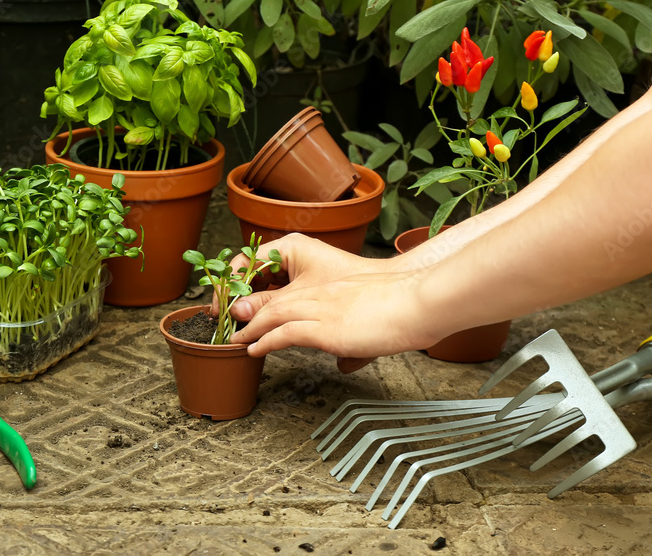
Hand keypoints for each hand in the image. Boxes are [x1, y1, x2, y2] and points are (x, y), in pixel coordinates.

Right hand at [211, 233, 376, 318]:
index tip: (220, 308)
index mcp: (289, 247)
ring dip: (253, 310)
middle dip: (238, 300)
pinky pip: (282, 299)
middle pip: (254, 277)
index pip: (245, 261)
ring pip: (267, 290)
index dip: (229, 285)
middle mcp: (294, 255)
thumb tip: (239, 311)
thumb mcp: (303, 297)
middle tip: (224, 322)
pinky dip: (271, 314)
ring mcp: (303, 271)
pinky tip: (263, 332)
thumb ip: (268, 303)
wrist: (398, 300)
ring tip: (241, 331)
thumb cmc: (356, 288)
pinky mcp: (313, 290)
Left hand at [229, 268, 444, 367]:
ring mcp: (321, 308)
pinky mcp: (324, 327)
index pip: (289, 293)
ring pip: (272, 314)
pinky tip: (253, 349)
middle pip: (273, 300)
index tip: (254, 317)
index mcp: (331, 287)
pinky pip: (283, 332)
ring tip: (235, 340)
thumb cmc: (406, 310)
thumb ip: (353, 341)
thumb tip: (344, 364)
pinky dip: (264, 340)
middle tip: (233, 326)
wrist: (419, 302)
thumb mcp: (373, 322)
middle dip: (250, 312)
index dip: (267, 305)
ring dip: (250, 327)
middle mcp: (321, 294)